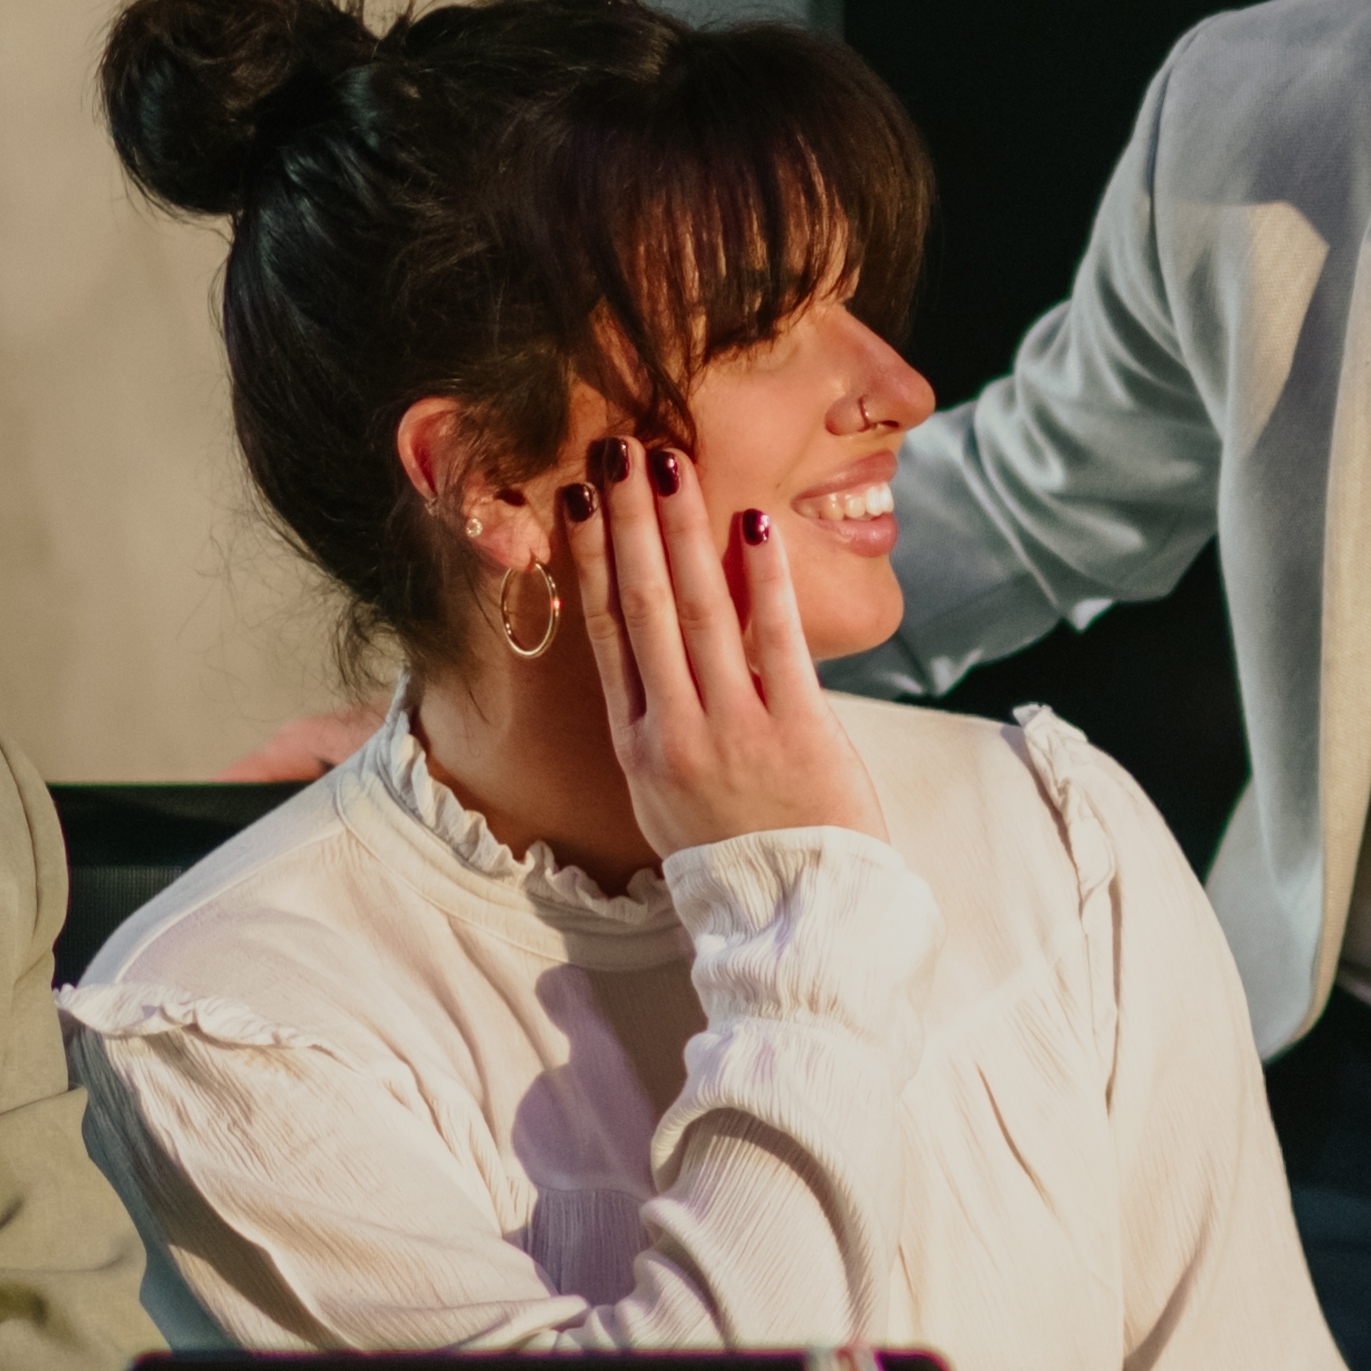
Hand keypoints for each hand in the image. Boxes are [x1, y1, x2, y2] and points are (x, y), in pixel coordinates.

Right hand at [567, 432, 886, 855]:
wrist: (795, 919)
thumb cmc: (738, 850)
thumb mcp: (669, 793)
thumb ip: (660, 721)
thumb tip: (654, 649)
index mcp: (638, 744)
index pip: (604, 633)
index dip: (588, 560)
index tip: (574, 500)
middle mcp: (673, 731)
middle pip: (643, 606)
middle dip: (627, 522)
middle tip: (616, 451)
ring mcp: (732, 730)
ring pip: (699, 612)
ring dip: (683, 531)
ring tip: (671, 465)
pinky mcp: (795, 732)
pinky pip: (777, 640)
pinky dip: (765, 580)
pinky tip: (754, 525)